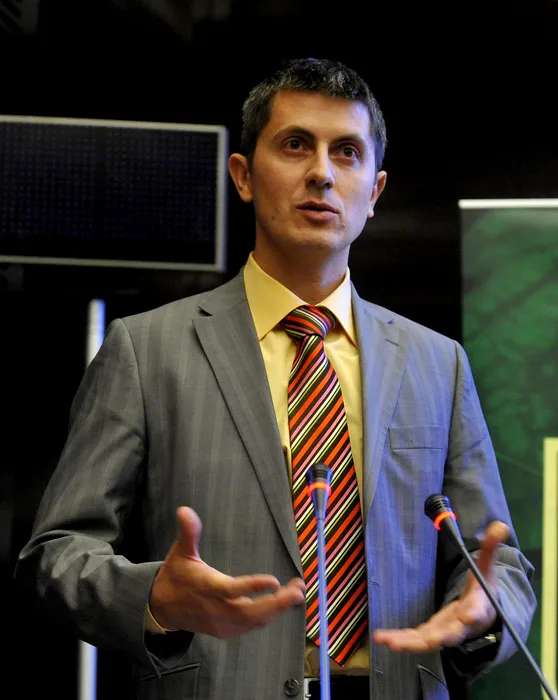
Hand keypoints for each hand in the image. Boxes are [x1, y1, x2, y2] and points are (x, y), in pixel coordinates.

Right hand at [149, 506, 305, 637]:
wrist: (163, 608)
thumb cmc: (176, 575)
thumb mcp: (180, 551)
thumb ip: (188, 532)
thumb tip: (184, 509)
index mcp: (207, 588)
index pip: (231, 590)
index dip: (253, 587)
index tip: (275, 581)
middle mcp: (216, 609)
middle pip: (250, 612)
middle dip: (278, 603)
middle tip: (298, 590)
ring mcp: (222, 623)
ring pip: (254, 621)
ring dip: (278, 608)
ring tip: (297, 592)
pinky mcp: (226, 630)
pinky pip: (251, 625)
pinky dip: (269, 615)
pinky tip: (282, 602)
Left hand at [373, 521, 507, 652]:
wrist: (483, 616)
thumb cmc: (483, 591)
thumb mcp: (486, 568)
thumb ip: (490, 548)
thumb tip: (500, 525)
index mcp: (477, 608)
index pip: (476, 611)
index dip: (473, 614)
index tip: (469, 615)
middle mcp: (460, 626)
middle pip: (449, 635)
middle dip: (436, 638)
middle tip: (426, 641)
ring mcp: (444, 632)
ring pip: (427, 641)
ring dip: (408, 643)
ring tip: (387, 641)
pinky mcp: (431, 633)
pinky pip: (416, 639)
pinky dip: (401, 640)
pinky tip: (382, 638)